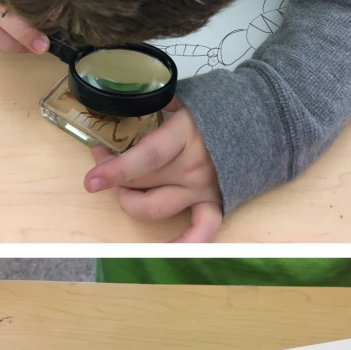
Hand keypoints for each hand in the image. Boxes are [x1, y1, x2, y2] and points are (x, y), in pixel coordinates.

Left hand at [83, 98, 222, 241]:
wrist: (258, 118)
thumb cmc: (214, 108)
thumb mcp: (182, 97)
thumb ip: (154, 103)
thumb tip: (120, 104)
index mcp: (184, 135)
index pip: (147, 158)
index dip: (117, 170)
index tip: (92, 180)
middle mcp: (193, 167)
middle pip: (143, 183)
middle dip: (114, 176)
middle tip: (103, 163)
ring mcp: (203, 188)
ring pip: (156, 208)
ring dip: (131, 202)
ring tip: (123, 189)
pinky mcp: (215, 203)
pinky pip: (203, 230)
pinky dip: (185, 244)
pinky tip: (166, 252)